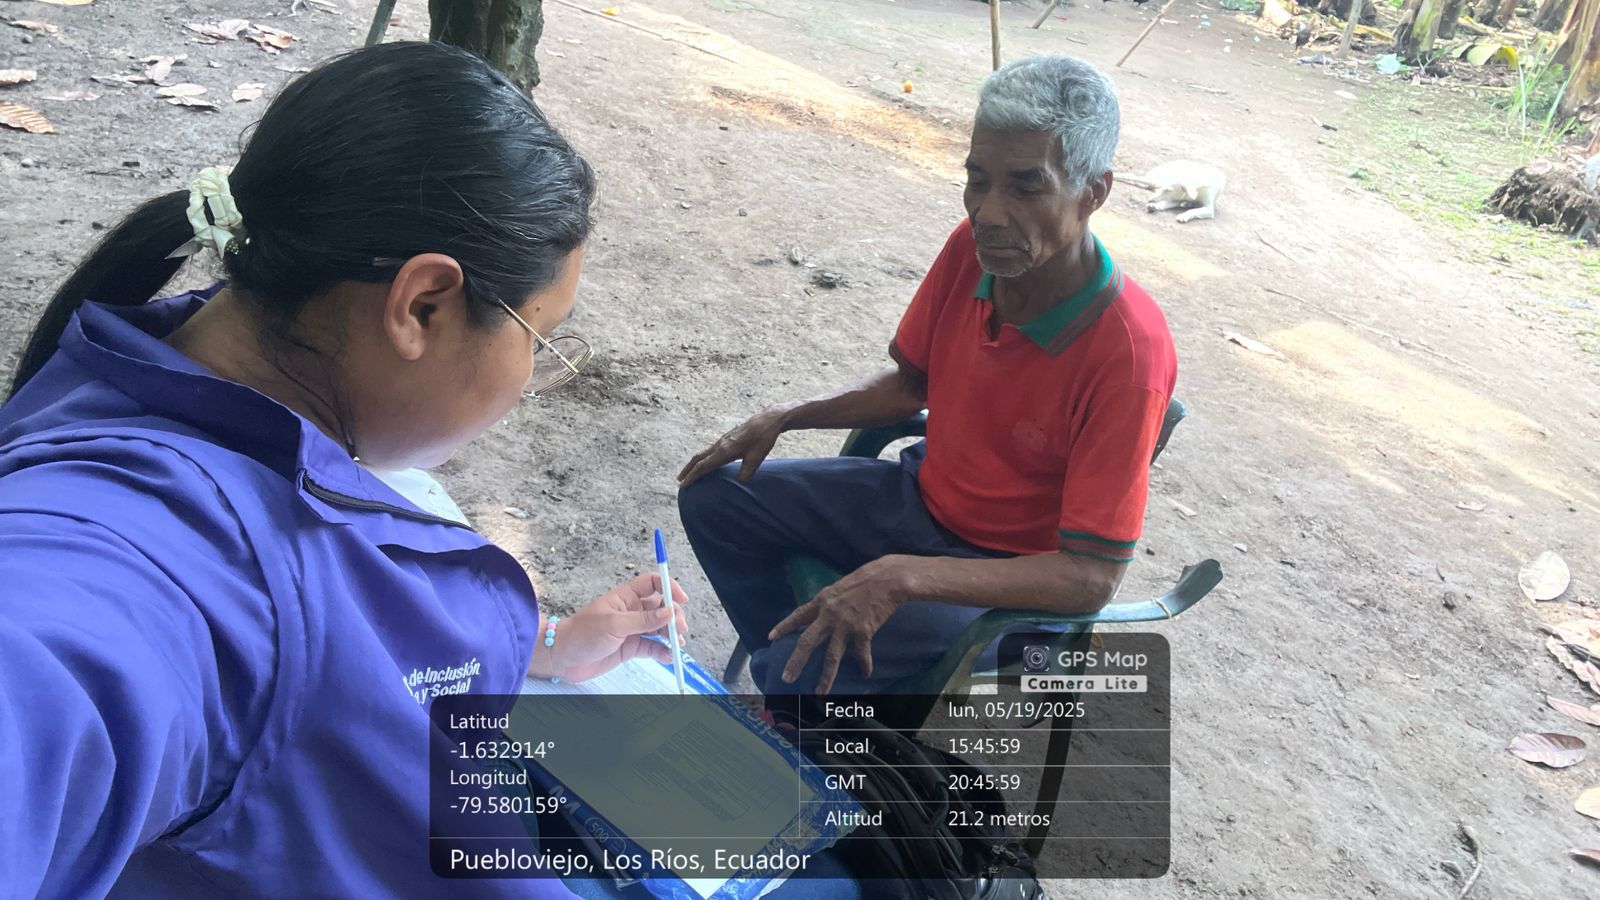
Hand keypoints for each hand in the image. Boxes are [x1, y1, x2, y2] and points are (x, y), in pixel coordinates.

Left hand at [528, 573, 689, 682]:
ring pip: (659, 628)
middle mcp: (632, 611)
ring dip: (671, 634)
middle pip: (662, 607)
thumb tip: (669, 612)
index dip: (669, 587)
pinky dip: (662, 651)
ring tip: (676, 644)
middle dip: (674, 616)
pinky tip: (667, 656)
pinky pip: (652, 647)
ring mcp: (632, 630)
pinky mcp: (631, 648)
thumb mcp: (614, 624)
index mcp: (626, 597)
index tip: (681, 599)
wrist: (563, 657)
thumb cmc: (581, 634)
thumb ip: (644, 619)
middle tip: (679, 628)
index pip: (653, 583)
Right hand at [677, 405, 791, 485]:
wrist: (766, 420)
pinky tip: (707, 462)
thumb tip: (740, 483)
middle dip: (688, 470)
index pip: (704, 466)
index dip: (692, 476)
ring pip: (703, 453)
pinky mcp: (727, 438)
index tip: (683, 484)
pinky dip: (703, 458)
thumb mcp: (756, 459)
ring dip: (694, 463)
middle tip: (679, 480)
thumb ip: (746, 473)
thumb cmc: (762, 439)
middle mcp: (720, 445)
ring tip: (689, 472)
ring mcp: (722, 440)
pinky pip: (710, 450)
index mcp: (724, 451)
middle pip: (698, 458)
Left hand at [768, 555, 917, 693]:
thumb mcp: (840, 587)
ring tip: (819, 692)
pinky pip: (860, 655)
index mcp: (822, 600)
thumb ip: (829, 602)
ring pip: (831, 657)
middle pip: (807, 642)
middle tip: (787, 678)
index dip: (784, 627)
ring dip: (826, 677)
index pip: (798, 615)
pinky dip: (863, 665)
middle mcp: (829, 615)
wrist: (887, 579)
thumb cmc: (866, 579)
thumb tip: (822, 614)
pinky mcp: (862, 633)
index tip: (771, 638)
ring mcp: (844, 626)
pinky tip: (865, 673)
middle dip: (796, 661)